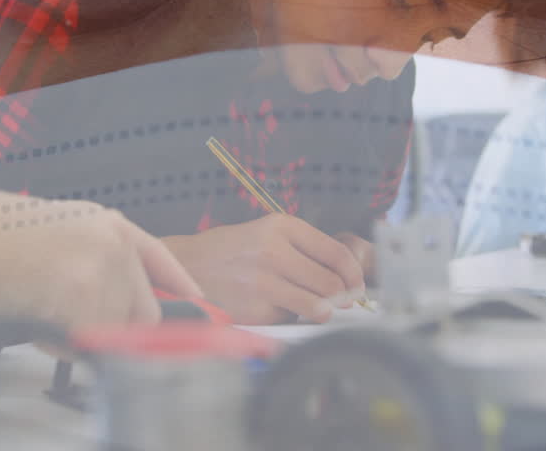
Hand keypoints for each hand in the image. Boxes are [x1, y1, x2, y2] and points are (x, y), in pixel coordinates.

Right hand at [0, 188, 200, 328]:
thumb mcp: (61, 231)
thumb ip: (96, 259)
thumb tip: (121, 303)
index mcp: (109, 226)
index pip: (159, 258)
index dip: (180, 285)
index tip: (201, 305)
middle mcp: (117, 247)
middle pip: (144, 311)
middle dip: (117, 327)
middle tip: (75, 321)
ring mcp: (108, 274)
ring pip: (115, 333)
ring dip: (83, 336)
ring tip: (43, 311)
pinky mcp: (93, 302)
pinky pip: (88, 346)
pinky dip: (62, 345)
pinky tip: (38, 320)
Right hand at [162, 214, 367, 324]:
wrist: (188, 266)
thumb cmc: (232, 250)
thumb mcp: (267, 233)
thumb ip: (304, 250)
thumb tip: (344, 277)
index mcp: (282, 226)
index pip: (336, 253)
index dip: (354, 274)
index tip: (357, 285)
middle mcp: (274, 251)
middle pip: (331, 283)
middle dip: (342, 296)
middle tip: (342, 302)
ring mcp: (264, 282)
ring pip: (317, 306)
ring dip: (323, 311)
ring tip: (317, 309)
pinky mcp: (255, 309)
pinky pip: (289, 318)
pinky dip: (288, 316)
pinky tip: (273, 306)